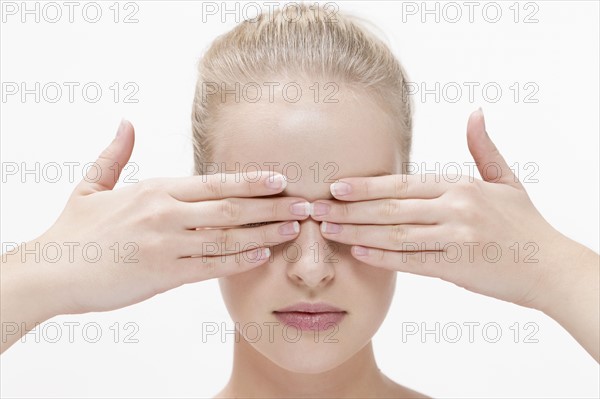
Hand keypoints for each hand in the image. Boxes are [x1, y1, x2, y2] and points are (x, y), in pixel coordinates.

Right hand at [2, 120, 309, 316]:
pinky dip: (239, 260)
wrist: (51, 272)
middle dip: (272, 206)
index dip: (251, 181)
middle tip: (305, 204)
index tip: (281, 179)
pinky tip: (263, 254)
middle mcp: (166, 215)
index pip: (214, 182)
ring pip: (228, 237)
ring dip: (266, 232)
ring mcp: (167, 246)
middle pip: (231, 208)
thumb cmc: (75, 230)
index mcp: (156, 190)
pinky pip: (211, 267)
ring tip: (295, 228)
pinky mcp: (164, 275)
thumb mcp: (92, 186)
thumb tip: (125, 122)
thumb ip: (115, 154)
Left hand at [310, 109, 578, 309]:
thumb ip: (483, 148)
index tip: (335, 187)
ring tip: (328, 230)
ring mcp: (457, 236)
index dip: (366, 185)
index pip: (403, 183)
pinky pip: (413, 261)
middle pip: (391, 207)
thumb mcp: (506, 180)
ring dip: (357, 231)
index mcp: (460, 185)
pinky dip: (383, 257)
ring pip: (396, 233)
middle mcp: (456, 207)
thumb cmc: (524, 224)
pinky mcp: (459, 266)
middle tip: (316, 210)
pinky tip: (359, 252)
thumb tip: (476, 112)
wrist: (551, 267)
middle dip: (350, 209)